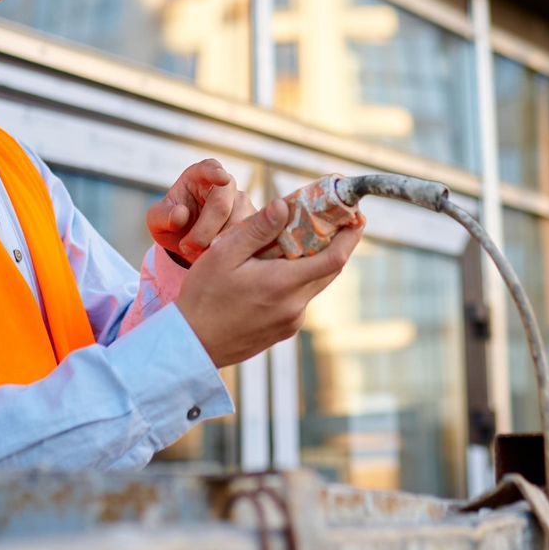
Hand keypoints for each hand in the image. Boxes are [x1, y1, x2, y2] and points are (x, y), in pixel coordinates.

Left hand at [147, 159, 254, 263]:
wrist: (185, 242)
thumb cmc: (170, 223)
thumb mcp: (156, 220)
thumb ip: (162, 215)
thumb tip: (179, 214)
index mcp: (200, 176)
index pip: (210, 168)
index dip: (216, 173)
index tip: (222, 178)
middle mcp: (226, 186)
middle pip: (222, 204)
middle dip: (204, 230)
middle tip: (187, 247)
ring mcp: (242, 204)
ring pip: (239, 223)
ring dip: (219, 243)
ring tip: (199, 254)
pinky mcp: (252, 225)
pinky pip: (250, 238)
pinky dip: (234, 250)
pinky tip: (220, 258)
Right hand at [174, 197, 364, 367]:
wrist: (190, 344)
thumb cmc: (203, 296)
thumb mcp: (223, 254)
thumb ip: (257, 229)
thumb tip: (284, 205)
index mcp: (283, 285)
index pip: (334, 258)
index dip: (350, 236)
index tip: (357, 216)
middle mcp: (295, 306)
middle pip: (329, 270)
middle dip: (335, 242)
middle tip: (330, 218)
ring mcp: (291, 322)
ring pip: (313, 283)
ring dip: (311, 260)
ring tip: (292, 239)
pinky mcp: (283, 330)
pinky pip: (299, 298)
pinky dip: (296, 277)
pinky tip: (273, 268)